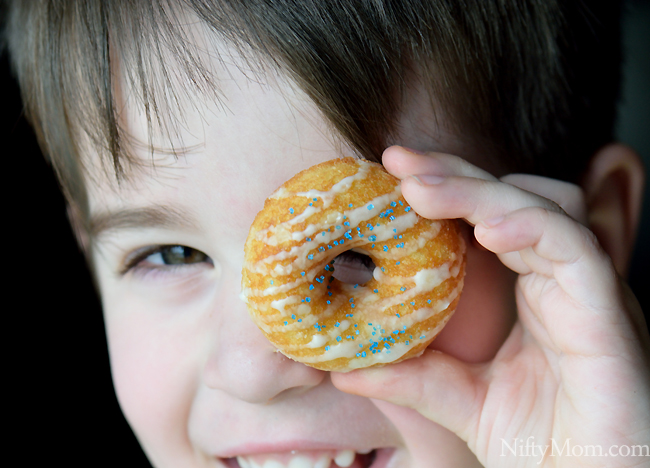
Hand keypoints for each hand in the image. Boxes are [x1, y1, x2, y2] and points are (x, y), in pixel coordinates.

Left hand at [332, 146, 649, 466]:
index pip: (491, 215)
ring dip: (481, 191)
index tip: (392, 173)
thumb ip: (410, 376)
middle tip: (398, 162)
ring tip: (421, 189)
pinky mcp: (609, 313)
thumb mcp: (461, 400)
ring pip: (544, 209)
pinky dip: (531, 228)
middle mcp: (564, 279)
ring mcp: (589, 291)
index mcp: (536, 289)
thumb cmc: (540, 446)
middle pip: (515, 197)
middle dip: (456, 173)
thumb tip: (343, 367)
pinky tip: (484, 226)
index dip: (446, 187)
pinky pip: (576, 251)